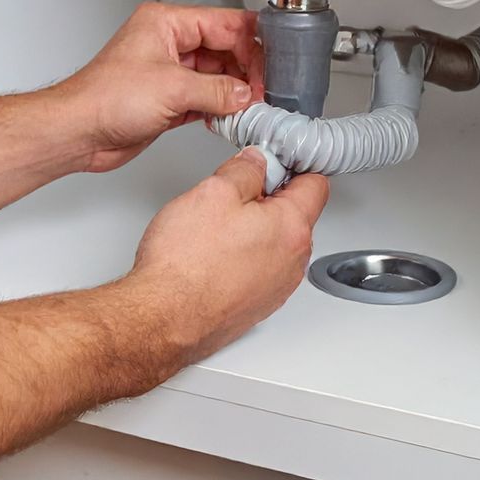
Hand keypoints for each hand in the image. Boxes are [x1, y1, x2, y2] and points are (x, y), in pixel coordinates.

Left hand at [54, 3, 263, 171]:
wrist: (78, 132)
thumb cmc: (104, 99)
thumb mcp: (173, 89)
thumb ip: (217, 90)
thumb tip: (245, 93)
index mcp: (166, 23)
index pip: (223, 23)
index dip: (250, 45)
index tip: (268, 67)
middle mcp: (167, 43)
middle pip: (224, 48)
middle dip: (246, 70)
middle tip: (263, 91)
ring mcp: (168, 72)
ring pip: (216, 75)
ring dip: (234, 92)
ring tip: (251, 106)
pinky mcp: (167, 99)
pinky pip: (205, 98)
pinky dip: (220, 107)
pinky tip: (232, 117)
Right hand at [130, 150, 327, 361]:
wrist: (163, 319)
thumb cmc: (185, 264)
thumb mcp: (213, 192)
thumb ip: (243, 169)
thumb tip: (256, 162)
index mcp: (291, 228)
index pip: (316, 183)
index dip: (292, 164)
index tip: (271, 161)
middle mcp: (293, 261)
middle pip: (295, 214)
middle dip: (267, 198)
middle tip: (231, 195)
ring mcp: (276, 287)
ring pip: (275, 243)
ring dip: (253, 230)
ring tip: (215, 229)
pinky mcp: (257, 304)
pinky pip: (259, 269)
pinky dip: (242, 257)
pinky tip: (212, 255)